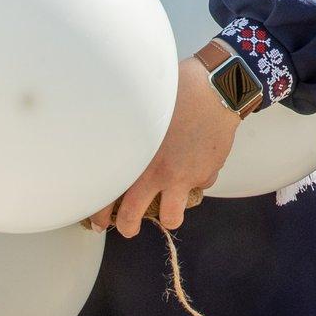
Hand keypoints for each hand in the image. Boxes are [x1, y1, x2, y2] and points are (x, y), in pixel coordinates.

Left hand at [88, 54, 240, 236]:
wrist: (215, 87)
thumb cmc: (177, 90)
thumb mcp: (144, 110)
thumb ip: (130, 134)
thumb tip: (118, 143)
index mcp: (137, 157)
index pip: (109, 195)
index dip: (101, 213)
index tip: (99, 221)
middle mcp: (157, 172)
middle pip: (134, 216)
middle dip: (128, 227)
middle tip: (128, 228)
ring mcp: (184, 177)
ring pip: (172, 216)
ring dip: (168, 214)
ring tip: (166, 207)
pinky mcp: (207, 173)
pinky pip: (199, 185)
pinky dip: (196, 180)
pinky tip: (195, 162)